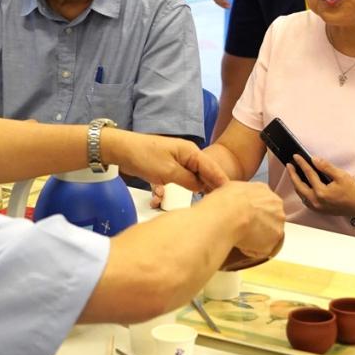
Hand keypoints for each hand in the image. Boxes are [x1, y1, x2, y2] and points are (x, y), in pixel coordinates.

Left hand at [108, 131, 228, 195]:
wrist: (121, 150)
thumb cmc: (144, 157)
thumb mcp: (169, 172)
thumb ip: (188, 180)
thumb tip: (201, 188)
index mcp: (191, 152)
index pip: (212, 168)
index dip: (222, 181)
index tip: (232, 194)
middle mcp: (187, 155)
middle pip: (206, 173)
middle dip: (213, 186)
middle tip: (222, 203)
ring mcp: (178, 161)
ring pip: (194, 177)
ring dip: (198, 188)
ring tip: (210, 202)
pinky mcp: (169, 167)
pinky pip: (183, 178)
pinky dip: (186, 186)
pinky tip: (191, 195)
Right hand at [219, 180, 284, 262]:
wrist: (227, 214)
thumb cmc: (225, 201)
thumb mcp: (231, 186)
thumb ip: (240, 193)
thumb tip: (233, 198)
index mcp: (265, 191)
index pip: (264, 204)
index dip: (253, 212)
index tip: (243, 216)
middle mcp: (277, 207)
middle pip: (269, 219)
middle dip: (258, 225)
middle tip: (242, 228)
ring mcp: (277, 226)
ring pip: (267, 235)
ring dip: (255, 238)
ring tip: (239, 237)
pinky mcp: (272, 243)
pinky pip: (261, 250)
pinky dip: (251, 250)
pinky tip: (240, 244)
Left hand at [284, 155, 354, 216]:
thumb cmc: (352, 191)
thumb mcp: (341, 175)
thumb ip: (326, 167)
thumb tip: (313, 159)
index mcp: (321, 192)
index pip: (308, 174)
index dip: (301, 163)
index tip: (295, 156)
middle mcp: (315, 201)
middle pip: (299, 186)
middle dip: (292, 175)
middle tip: (289, 165)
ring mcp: (316, 207)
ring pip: (301, 194)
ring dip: (296, 184)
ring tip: (293, 174)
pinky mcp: (318, 210)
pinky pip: (305, 200)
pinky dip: (302, 192)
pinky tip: (302, 186)